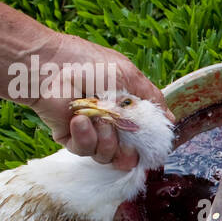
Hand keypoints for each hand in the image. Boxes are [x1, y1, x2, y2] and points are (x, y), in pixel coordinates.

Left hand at [27, 34, 174, 169]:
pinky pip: (85, 151)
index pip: (144, 138)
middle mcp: (111, 125)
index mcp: (127, 111)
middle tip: (122, 132)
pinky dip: (85, 136)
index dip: (148, 144)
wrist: (50, 66)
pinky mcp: (71, 139)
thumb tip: (171, 119)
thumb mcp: (130, 76)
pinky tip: (79, 119)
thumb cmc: (89, 64)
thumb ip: (152, 99)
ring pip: (109, 156)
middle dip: (129, 148)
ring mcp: (91, 133)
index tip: (151, 143)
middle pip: (129, 156)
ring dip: (107, 139)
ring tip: (96, 118)